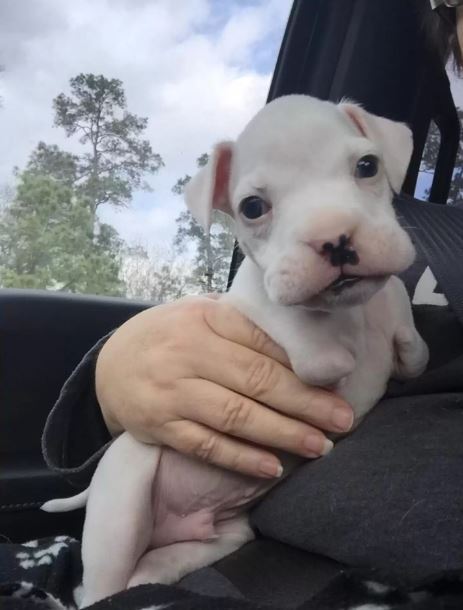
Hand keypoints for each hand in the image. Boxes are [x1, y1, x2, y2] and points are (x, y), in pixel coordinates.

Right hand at [95, 296, 352, 477]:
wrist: (110, 365)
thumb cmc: (168, 337)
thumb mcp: (200, 315)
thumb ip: (241, 325)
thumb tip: (301, 345)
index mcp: (204, 318)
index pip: (262, 341)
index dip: (301, 365)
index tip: (336, 381)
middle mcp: (188, 352)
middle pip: (257, 380)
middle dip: (305, 402)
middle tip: (342, 420)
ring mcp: (172, 392)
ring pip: (235, 415)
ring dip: (282, 433)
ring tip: (319, 446)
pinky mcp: (160, 426)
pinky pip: (206, 445)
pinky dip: (241, 458)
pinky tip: (273, 467)